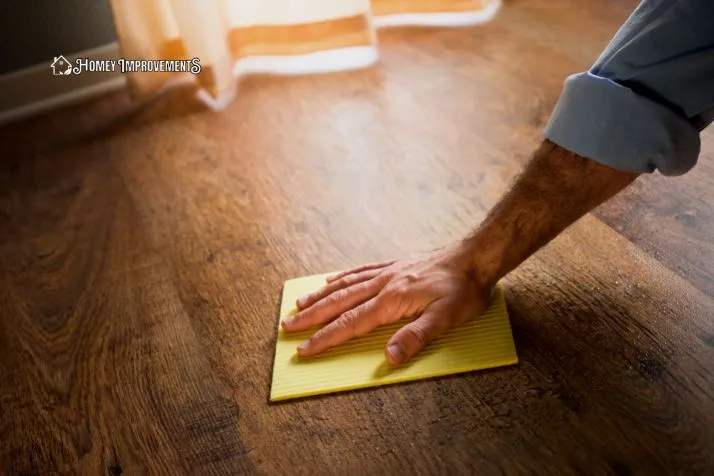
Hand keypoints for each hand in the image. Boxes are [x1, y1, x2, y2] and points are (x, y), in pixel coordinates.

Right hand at [281, 244, 495, 365]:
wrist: (475, 257)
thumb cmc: (463, 290)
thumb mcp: (446, 318)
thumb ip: (416, 337)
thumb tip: (388, 358)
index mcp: (391, 300)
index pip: (351, 323)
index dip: (325, 337)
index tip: (304, 349)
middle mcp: (383, 284)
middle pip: (339, 302)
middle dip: (312, 317)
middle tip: (287, 327)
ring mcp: (387, 272)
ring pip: (345, 285)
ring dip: (320, 296)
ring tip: (299, 304)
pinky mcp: (394, 265)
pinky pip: (360, 270)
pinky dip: (342, 277)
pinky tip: (331, 280)